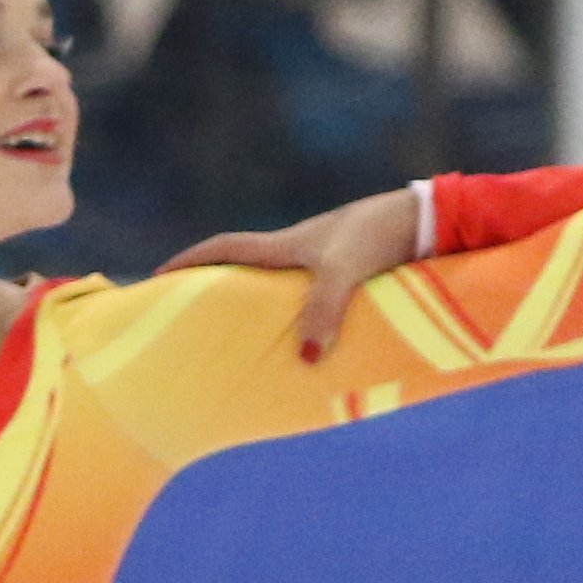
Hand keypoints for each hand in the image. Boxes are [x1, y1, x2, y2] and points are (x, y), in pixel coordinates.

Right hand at [158, 184, 430, 360]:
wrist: (424, 222)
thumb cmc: (377, 236)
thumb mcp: (343, 271)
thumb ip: (322, 311)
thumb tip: (306, 360)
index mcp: (284, 245)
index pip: (223, 249)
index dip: (188, 263)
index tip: (158, 278)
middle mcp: (297, 252)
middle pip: (244, 272)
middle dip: (216, 292)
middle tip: (191, 323)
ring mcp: (321, 263)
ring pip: (278, 290)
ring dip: (260, 312)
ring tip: (245, 349)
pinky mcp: (347, 276)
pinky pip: (310, 303)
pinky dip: (301, 323)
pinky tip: (307, 351)